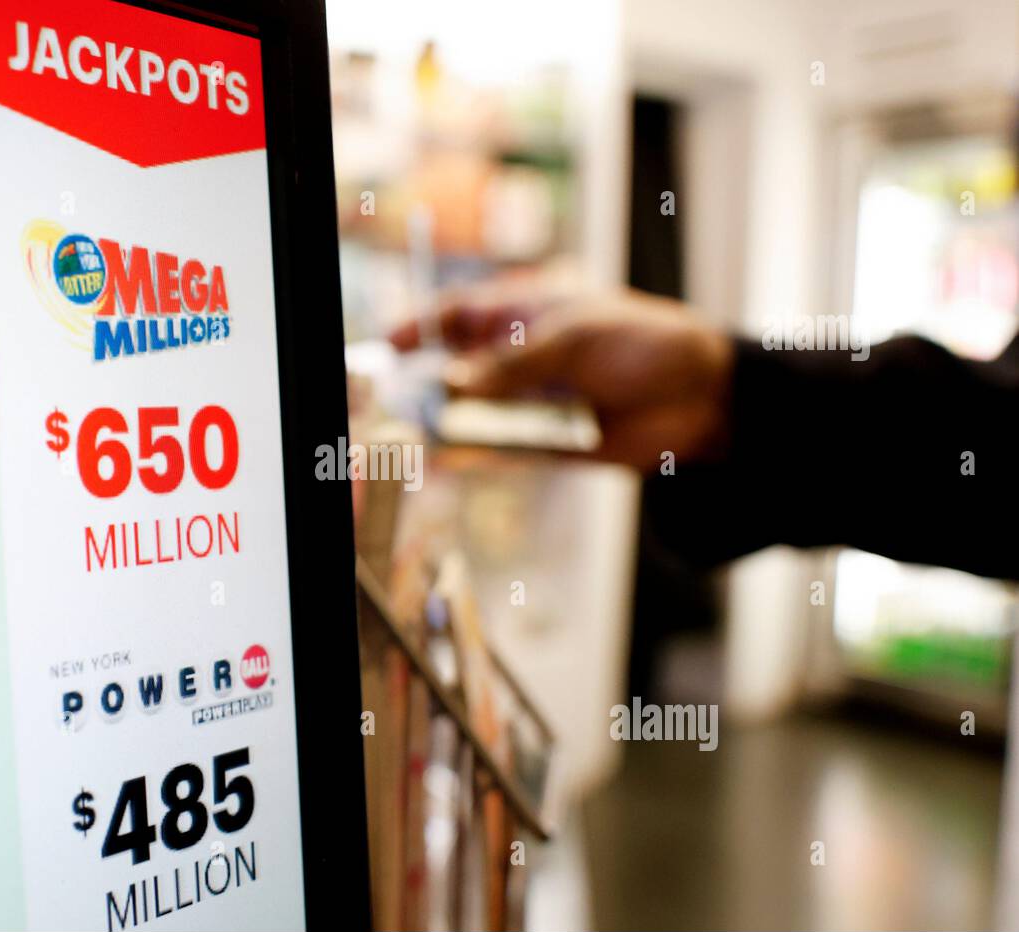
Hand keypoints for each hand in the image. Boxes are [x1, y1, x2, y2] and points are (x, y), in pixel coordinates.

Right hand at [389, 288, 734, 470]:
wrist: (703, 399)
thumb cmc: (645, 345)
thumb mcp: (574, 341)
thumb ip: (511, 364)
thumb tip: (452, 381)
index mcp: (525, 313)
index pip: (458, 314)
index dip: (421, 326)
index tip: (391, 345)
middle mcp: (520, 357)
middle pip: (456, 367)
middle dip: (425, 381)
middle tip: (397, 397)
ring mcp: (531, 400)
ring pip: (472, 412)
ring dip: (445, 422)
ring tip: (414, 431)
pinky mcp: (546, 442)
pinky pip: (499, 450)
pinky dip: (473, 454)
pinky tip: (449, 456)